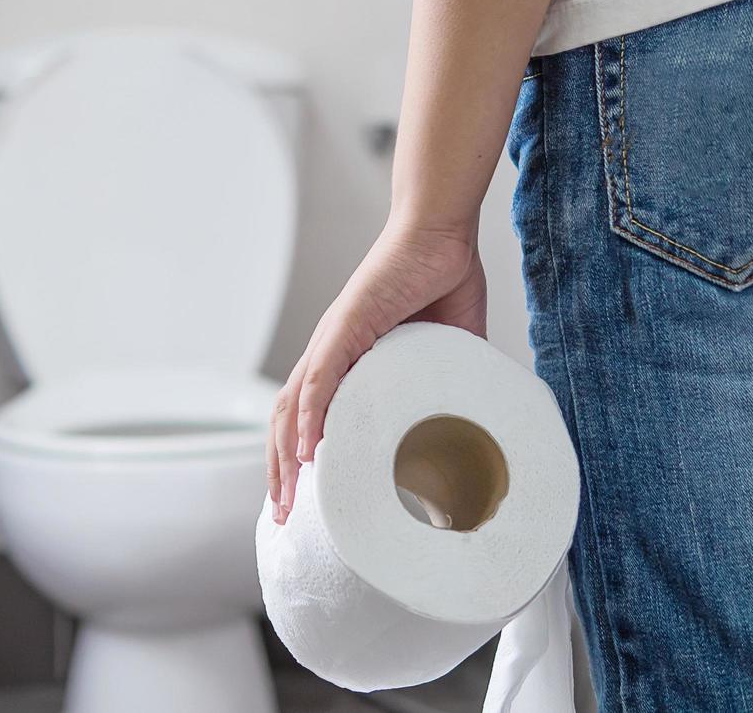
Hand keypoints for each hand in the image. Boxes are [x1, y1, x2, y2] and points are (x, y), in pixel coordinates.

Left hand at [267, 218, 485, 523]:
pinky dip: (310, 415)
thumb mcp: (448, 352)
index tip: (299, 503)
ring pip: (292, 405)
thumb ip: (448, 386)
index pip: (306, 419)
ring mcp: (333, 339)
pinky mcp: (347, 324)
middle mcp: (329, 354)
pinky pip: (320, 377)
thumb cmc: (443, 282)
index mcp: (346, 363)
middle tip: (283, 518)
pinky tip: (307, 449)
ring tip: (286, 497)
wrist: (442, 234)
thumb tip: (473, 426)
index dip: (296, 462)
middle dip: (279, 473)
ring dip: (285, 454)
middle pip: (286, 421)